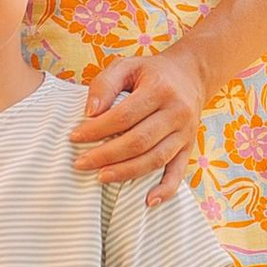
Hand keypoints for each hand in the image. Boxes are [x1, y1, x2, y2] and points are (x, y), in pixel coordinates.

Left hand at [70, 46, 209, 201]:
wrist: (190, 75)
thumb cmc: (151, 73)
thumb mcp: (127, 66)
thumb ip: (106, 84)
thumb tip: (90, 112)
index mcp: (160, 89)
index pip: (124, 115)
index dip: (97, 129)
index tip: (75, 137)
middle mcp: (177, 112)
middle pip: (139, 141)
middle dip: (107, 155)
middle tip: (80, 163)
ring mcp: (185, 133)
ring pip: (155, 159)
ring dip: (127, 172)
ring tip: (101, 177)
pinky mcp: (189, 147)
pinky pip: (178, 173)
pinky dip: (165, 189)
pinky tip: (148, 200)